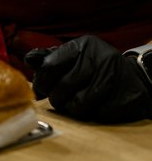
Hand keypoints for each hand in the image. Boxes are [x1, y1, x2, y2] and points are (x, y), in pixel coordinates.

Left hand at [24, 35, 151, 122]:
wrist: (132, 77)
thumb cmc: (93, 68)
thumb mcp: (71, 56)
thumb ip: (48, 59)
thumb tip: (29, 59)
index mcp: (82, 45)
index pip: (50, 66)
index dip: (41, 83)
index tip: (41, 91)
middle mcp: (100, 57)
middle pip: (63, 87)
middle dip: (57, 99)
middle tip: (59, 100)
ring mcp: (117, 76)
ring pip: (80, 103)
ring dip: (74, 109)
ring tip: (76, 104)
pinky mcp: (128, 95)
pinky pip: (100, 114)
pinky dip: (95, 115)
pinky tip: (97, 106)